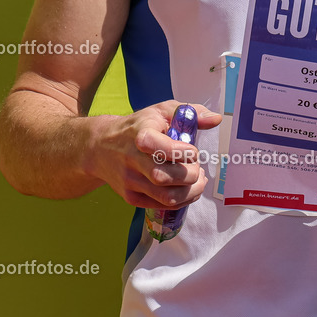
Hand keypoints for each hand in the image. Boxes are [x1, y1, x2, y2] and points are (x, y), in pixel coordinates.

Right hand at [85, 101, 221, 208]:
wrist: (100, 146)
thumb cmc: (138, 127)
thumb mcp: (161, 111)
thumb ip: (190, 113)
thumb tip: (216, 119)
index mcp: (140, 135)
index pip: (162, 148)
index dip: (183, 152)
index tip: (192, 150)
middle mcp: (132, 160)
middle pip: (165, 177)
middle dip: (191, 175)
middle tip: (198, 168)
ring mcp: (130, 181)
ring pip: (166, 197)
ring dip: (190, 192)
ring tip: (199, 181)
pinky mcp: (131, 197)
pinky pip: (161, 205)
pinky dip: (181, 201)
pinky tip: (188, 190)